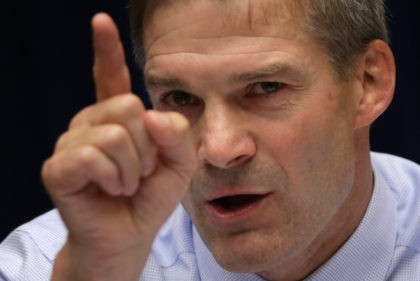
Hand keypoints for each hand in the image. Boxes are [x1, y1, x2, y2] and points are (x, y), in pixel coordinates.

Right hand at [41, 13, 196, 280]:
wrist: (130, 234)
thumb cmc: (151, 196)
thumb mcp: (180, 163)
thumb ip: (177, 134)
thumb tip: (150, 113)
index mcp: (117, 117)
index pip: (109, 76)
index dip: (106, 49)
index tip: (100, 20)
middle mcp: (91, 122)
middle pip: (127, 106)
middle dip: (147, 146)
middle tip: (141, 170)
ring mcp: (71, 142)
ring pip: (114, 133)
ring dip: (133, 167)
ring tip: (126, 183)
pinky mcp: (59, 166)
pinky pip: (94, 156)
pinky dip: (114, 178)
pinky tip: (111, 189)